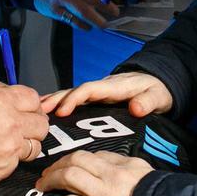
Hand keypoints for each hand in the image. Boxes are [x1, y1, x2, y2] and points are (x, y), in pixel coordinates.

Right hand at [0, 84, 50, 195]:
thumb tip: (9, 101)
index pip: (33, 98)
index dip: (28, 104)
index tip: (22, 109)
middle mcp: (9, 124)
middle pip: (41, 124)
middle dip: (32, 125)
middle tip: (19, 127)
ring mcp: (8, 150)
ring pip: (35, 146)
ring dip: (25, 144)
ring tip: (6, 144)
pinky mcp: (3, 171)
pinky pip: (18, 163)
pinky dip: (10, 160)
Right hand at [41, 71, 173, 118]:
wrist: (159, 84)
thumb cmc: (158, 91)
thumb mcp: (158, 96)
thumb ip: (148, 102)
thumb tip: (136, 108)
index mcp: (115, 87)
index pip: (90, 90)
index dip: (74, 99)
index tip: (62, 111)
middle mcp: (103, 87)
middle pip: (75, 91)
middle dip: (56, 99)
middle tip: (39, 111)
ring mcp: (99, 93)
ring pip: (72, 95)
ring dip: (55, 101)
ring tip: (37, 112)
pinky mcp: (97, 99)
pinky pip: (76, 100)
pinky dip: (60, 103)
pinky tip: (48, 111)